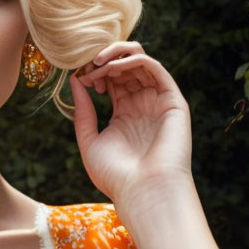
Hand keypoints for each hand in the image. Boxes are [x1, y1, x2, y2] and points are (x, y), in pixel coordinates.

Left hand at [69, 41, 192, 206]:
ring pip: (141, 61)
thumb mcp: (89, 140)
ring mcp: (158, 102)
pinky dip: (132, 61)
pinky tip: (112, 68)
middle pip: (126, 66)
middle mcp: (143, 105)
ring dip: (116, 56)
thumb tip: (75, 81)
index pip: (112, 79)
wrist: (143, 192)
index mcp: (125, 114)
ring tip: (97, 64)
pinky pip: (154, 69)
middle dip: (104, 61)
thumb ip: (83, 111)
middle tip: (87, 67)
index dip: (95, 71)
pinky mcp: (172, 101)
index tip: (80, 77)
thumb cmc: (116, 176)